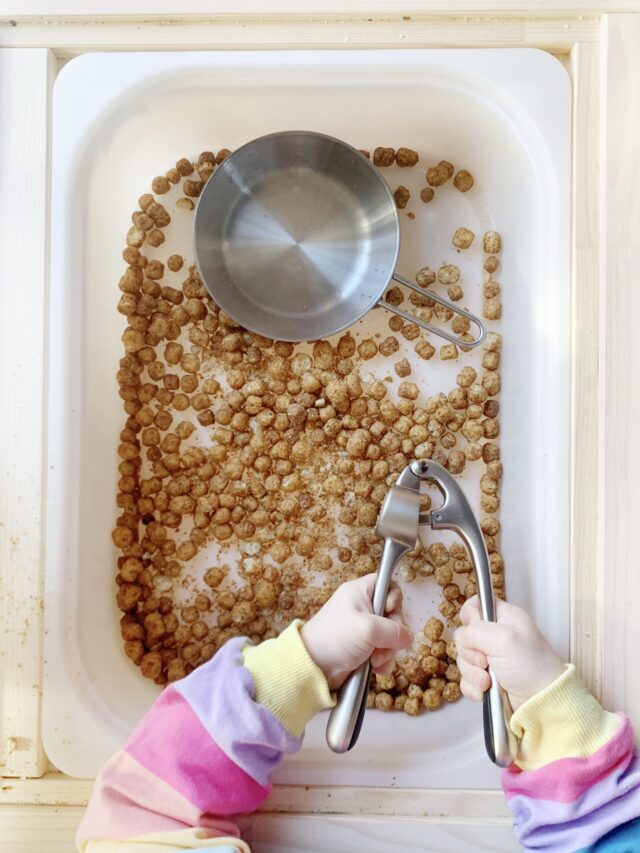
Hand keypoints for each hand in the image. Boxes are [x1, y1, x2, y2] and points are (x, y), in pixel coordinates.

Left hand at [301, 574, 412, 689]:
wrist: (313, 666)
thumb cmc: (335, 638)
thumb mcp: (368, 629)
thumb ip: (394, 630)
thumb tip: (409, 638)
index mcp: (359, 592)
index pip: (386, 584)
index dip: (393, 597)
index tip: (388, 610)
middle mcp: (362, 608)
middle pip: (393, 614)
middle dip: (392, 633)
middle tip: (382, 645)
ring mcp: (363, 629)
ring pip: (390, 636)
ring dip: (388, 650)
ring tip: (375, 660)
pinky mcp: (363, 648)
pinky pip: (384, 650)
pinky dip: (383, 660)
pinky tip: (376, 668)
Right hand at [454, 596, 564, 710]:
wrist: (542, 702)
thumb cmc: (532, 667)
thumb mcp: (505, 639)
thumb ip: (476, 630)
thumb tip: (463, 635)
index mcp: (505, 618)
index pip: (477, 605)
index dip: (470, 615)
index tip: (473, 628)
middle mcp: (495, 636)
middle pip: (465, 635)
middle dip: (471, 653)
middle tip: (487, 661)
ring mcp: (490, 658)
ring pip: (464, 659)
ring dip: (473, 673)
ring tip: (489, 681)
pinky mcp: (485, 677)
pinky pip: (466, 678)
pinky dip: (473, 686)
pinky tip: (485, 691)